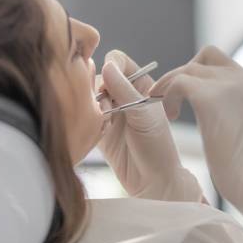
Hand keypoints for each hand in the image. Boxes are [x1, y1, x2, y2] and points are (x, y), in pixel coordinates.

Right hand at [96, 50, 203, 202]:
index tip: (108, 82)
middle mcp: (124, 93)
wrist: (152, 181)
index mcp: (140, 84)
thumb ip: (124, 90)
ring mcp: (110, 110)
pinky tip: (102, 134)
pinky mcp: (98, 127)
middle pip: (99, 76)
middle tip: (107, 108)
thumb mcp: (144, 114)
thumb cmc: (157, 145)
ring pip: (89, 95)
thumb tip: (106, 65)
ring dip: (94, 106)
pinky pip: (84, 115)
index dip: (110, 67)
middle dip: (99, 90)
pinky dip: (89, 121)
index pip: (118, 61)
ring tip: (107, 124)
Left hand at [149, 46, 242, 242]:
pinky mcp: (211, 97)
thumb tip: (214, 113)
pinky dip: (168, 95)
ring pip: (189, 68)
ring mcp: (230, 85)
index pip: (223, 64)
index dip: (201, 75)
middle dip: (184, 73)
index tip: (187, 96)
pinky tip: (171, 117)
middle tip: (172, 99)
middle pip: (206, 56)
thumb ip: (234, 111)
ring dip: (171, 85)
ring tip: (168, 111)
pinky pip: (179, 82)